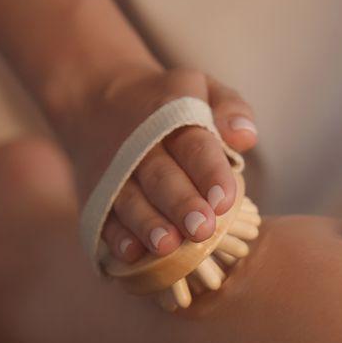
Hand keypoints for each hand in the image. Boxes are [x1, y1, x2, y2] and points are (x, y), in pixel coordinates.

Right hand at [67, 65, 258, 262]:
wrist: (95, 99)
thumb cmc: (168, 103)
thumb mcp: (202, 88)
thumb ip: (230, 108)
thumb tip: (245, 138)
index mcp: (173, 118)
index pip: (195, 146)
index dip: (210, 172)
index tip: (226, 199)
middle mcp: (140, 147)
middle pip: (162, 178)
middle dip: (181, 204)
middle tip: (202, 229)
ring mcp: (114, 173)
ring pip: (131, 201)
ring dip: (148, 225)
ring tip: (168, 246)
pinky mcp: (96, 195)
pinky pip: (103, 218)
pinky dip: (116, 237)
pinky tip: (132, 254)